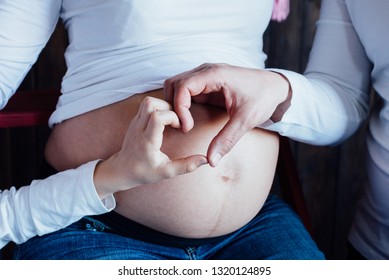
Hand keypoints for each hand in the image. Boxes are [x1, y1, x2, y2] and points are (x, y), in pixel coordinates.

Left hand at [94, 96, 207, 197]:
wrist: (121, 170)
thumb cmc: (144, 172)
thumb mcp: (166, 172)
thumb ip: (186, 166)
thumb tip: (205, 160)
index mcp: (147, 141)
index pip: (157, 117)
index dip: (172, 117)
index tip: (179, 127)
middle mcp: (139, 128)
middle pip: (151, 103)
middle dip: (169, 108)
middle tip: (176, 121)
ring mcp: (135, 122)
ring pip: (148, 101)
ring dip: (163, 106)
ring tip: (170, 119)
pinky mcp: (135, 120)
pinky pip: (146, 105)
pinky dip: (158, 108)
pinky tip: (164, 121)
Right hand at [164, 63, 290, 166]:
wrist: (276, 88)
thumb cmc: (263, 98)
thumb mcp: (245, 121)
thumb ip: (226, 140)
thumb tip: (211, 161)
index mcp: (215, 74)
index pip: (183, 86)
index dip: (179, 108)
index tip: (186, 127)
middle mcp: (207, 71)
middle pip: (174, 83)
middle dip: (173, 105)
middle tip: (183, 126)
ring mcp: (206, 75)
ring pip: (177, 85)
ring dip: (175, 103)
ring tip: (185, 123)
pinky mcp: (207, 83)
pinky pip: (186, 90)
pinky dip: (182, 103)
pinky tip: (189, 119)